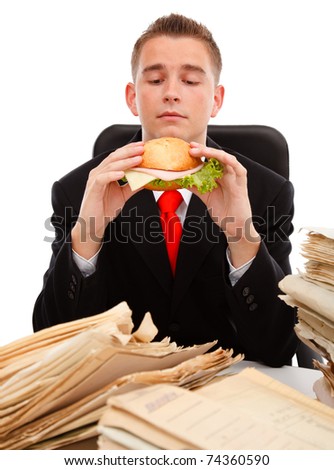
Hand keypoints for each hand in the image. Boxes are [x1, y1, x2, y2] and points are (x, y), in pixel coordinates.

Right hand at [71, 141, 143, 258]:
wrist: (93, 223)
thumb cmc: (104, 208)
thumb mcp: (123, 194)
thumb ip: (133, 186)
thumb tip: (146, 179)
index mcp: (105, 172)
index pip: (118, 156)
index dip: (129, 150)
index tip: (142, 146)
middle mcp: (99, 172)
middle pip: (114, 157)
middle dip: (129, 151)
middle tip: (142, 148)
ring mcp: (95, 180)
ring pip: (110, 166)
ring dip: (125, 162)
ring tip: (137, 159)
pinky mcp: (93, 189)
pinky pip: (102, 179)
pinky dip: (112, 174)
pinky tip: (122, 173)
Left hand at [189, 142, 260, 266]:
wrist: (234, 226)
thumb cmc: (223, 211)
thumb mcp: (204, 196)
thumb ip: (195, 186)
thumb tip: (181, 178)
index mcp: (218, 175)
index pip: (208, 159)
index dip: (198, 153)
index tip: (186, 149)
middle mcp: (227, 173)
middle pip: (215, 156)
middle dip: (203, 150)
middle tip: (191, 147)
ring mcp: (234, 176)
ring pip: (225, 158)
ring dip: (213, 153)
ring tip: (201, 151)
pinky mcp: (241, 182)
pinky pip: (237, 167)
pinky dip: (229, 160)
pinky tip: (220, 157)